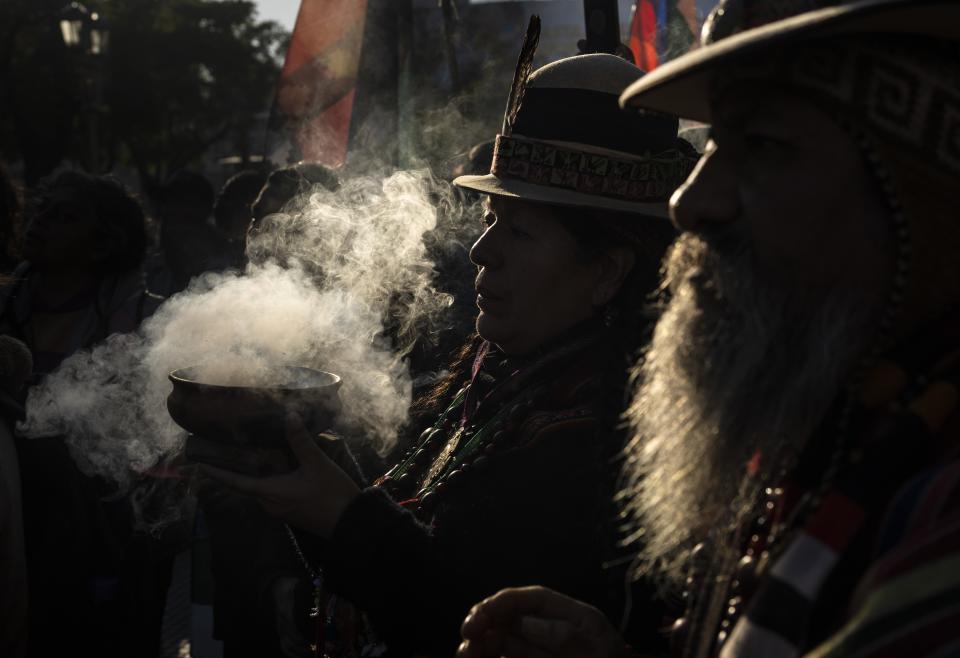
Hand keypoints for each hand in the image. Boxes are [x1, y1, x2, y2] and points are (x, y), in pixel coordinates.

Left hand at [201, 414, 360, 537]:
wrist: (350, 523)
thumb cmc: (332, 495)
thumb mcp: (317, 464)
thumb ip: (301, 441)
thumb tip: (289, 415)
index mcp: (270, 493)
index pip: (235, 483)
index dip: (216, 474)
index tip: (199, 465)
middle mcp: (270, 504)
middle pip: (247, 485)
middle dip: (237, 469)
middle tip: (228, 450)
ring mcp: (280, 510)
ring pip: (261, 489)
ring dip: (255, 474)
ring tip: (251, 454)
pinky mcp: (291, 511)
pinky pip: (272, 493)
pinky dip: (269, 480)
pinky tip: (277, 467)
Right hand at [457, 586, 633, 657]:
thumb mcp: (596, 650)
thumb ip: (563, 635)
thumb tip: (526, 622)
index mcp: (569, 616)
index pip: (529, 599)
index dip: (501, 603)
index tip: (480, 617)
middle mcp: (550, 630)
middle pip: (510, 618)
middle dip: (484, 622)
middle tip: (467, 637)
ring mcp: (539, 651)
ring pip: (502, 641)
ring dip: (480, 643)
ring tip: (465, 654)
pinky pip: (506, 657)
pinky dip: (488, 656)